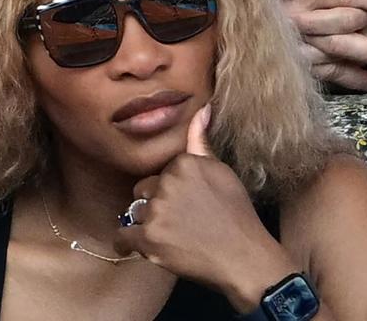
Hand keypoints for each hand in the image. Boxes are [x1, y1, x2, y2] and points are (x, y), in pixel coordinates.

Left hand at [114, 105, 296, 311]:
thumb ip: (201, 140)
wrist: (244, 257)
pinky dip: (126, 244)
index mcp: (183, 163)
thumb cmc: (236, 214)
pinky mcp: (149, 239)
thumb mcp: (221, 170)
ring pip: (135, 213)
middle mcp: (167, 183)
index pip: (161, 173)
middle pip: (145, 191)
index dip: (171, 189)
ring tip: (169, 236)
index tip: (186, 202)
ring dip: (146, 224)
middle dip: (156, 204)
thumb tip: (202, 109)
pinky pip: (122, 237)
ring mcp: (157, 211)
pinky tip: (134, 247)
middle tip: (179, 222)